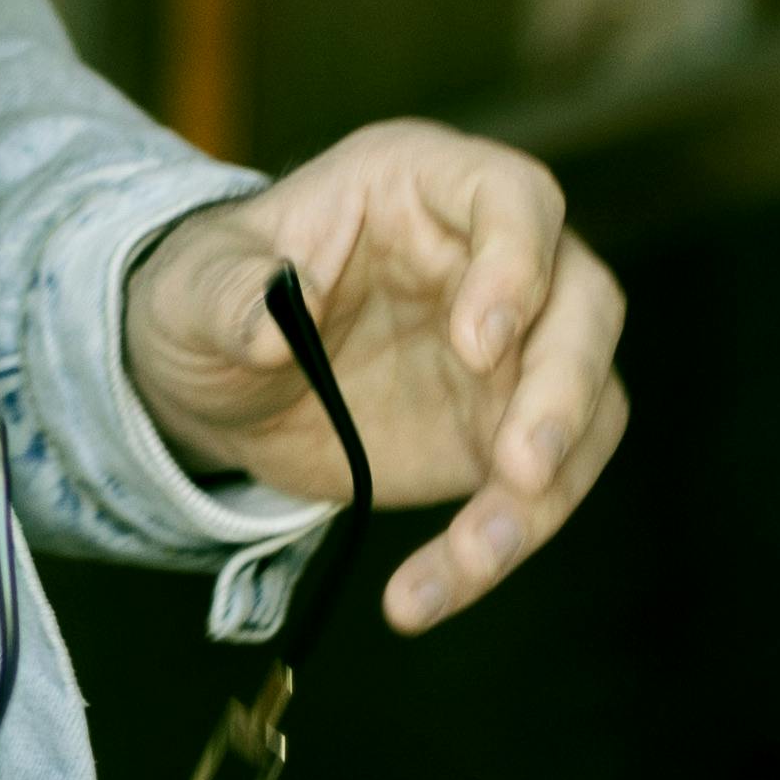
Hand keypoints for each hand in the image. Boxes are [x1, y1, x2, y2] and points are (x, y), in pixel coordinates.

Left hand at [120, 122, 633, 633]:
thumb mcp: (192, 287)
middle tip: (520, 466)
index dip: (516, 265)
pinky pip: (536, 491)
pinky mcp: (500, 434)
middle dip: (564, 386)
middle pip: (583, 302)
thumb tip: (266, 328)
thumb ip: (227, 296)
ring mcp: (510, 351)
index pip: (511, 196)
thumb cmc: (213, 295)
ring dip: (549, 488)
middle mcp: (487, 259)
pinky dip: (494, 547)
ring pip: (588, 404)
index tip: (476, 345)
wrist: (218, 381)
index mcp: (419, 184)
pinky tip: (423, 595)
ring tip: (475, 556)